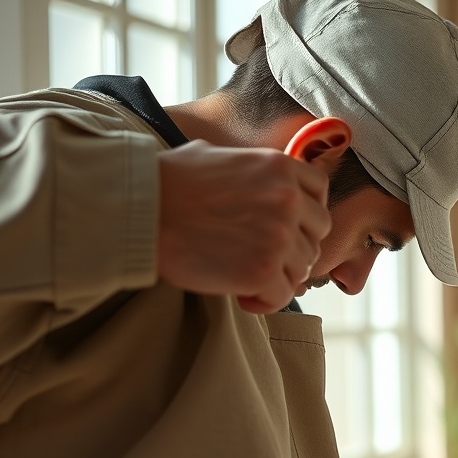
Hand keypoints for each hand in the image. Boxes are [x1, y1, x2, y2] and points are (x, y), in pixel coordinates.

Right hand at [156, 140, 330, 312]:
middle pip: (316, 235)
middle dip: (294, 249)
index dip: (304, 215)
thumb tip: (260, 181)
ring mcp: (279, 236)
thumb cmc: (166, 183)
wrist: (138, 210)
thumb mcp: (214, 155)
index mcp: (279, 166)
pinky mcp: (262, 270)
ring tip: (246, 275)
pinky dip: (265, 301)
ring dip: (278, 276)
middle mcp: (287, 198)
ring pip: (302, 268)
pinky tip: (242, 295)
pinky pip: (283, 296)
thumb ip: (250, 169)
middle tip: (263, 257)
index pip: (319, 193)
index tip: (285, 228)